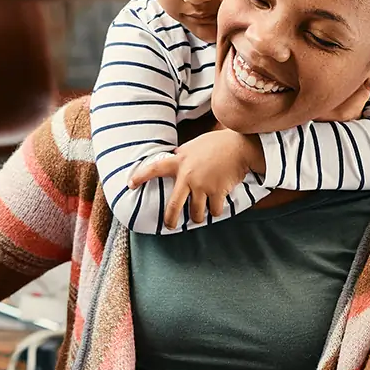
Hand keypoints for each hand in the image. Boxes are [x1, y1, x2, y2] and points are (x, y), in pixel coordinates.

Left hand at [129, 131, 257, 227]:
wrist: (240, 146)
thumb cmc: (216, 144)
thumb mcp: (193, 146)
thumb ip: (182, 155)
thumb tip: (174, 157)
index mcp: (179, 162)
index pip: (154, 169)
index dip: (140, 177)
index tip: (130, 185)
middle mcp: (187, 176)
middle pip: (173, 206)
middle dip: (170, 220)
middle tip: (169, 226)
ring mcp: (202, 186)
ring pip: (196, 214)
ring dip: (198, 217)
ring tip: (199, 216)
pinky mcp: (217, 192)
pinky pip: (215, 211)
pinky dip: (216, 212)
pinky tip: (217, 207)